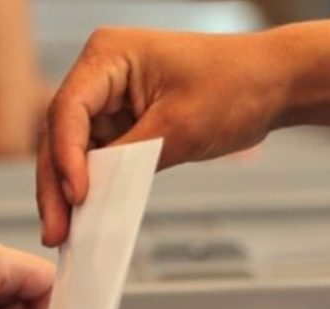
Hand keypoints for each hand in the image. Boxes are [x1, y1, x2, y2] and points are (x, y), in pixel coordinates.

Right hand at [37, 21, 329, 245]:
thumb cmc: (237, 85)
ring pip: (72, 150)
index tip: (77, 197)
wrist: (275, 84)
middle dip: (56, 185)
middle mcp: (100, 73)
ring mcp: (109, 98)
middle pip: (60, 134)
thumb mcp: (179, 127)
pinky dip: (92, 186)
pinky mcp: (123, 121)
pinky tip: (85, 218)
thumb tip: (92, 197)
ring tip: (64, 233)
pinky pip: (97, 157)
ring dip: (67, 191)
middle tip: (55, 231)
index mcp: (108, 55)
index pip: (68, 110)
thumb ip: (129, 159)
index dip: (66, 158)